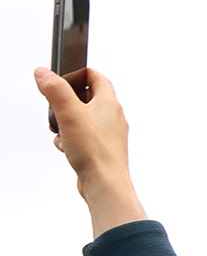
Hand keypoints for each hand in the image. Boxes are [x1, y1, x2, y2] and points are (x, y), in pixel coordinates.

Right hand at [34, 67, 146, 237]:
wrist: (105, 183)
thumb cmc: (94, 150)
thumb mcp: (68, 113)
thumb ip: (55, 90)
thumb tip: (43, 72)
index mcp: (110, 104)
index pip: (97, 77)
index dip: (79, 73)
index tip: (62, 76)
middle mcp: (113, 117)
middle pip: (87, 99)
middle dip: (66, 102)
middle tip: (55, 108)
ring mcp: (109, 134)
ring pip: (81, 120)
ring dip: (65, 123)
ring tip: (60, 131)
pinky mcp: (101, 149)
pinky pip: (82, 138)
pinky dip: (70, 139)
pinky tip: (65, 147)